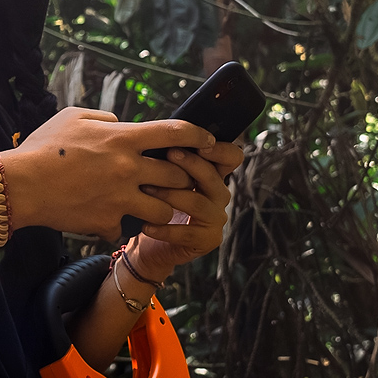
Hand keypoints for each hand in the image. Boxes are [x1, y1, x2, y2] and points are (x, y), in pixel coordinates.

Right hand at [0, 108, 217, 237]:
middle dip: (182, 178)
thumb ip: (104, 117)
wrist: (20, 185)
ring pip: (163, 208)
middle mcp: (128, 168)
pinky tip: (109, 220)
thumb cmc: (44, 147)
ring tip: (151, 205)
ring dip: (161, 206)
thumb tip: (119, 122)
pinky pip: (125, 228)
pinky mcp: (107, 222)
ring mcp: (120, 198)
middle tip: (177, 179)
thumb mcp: (73, 116)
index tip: (210, 141)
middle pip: (178, 175)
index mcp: (123, 138)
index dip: (200, 136)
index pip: (177, 132)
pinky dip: (120, 225)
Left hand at [126, 142, 242, 278]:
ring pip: (197, 202)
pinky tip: (145, 224)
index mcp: (212, 174)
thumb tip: (153, 133)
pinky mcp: (209, 240)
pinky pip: (187, 232)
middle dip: (190, 164)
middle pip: (213, 176)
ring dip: (170, 194)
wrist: (149, 244)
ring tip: (146, 189)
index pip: (232, 156)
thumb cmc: (153, 203)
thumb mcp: (159, 175)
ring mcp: (216, 218)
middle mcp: (219, 195)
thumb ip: (166, 157)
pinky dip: (164, 228)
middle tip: (168, 155)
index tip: (197, 143)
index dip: (220, 149)